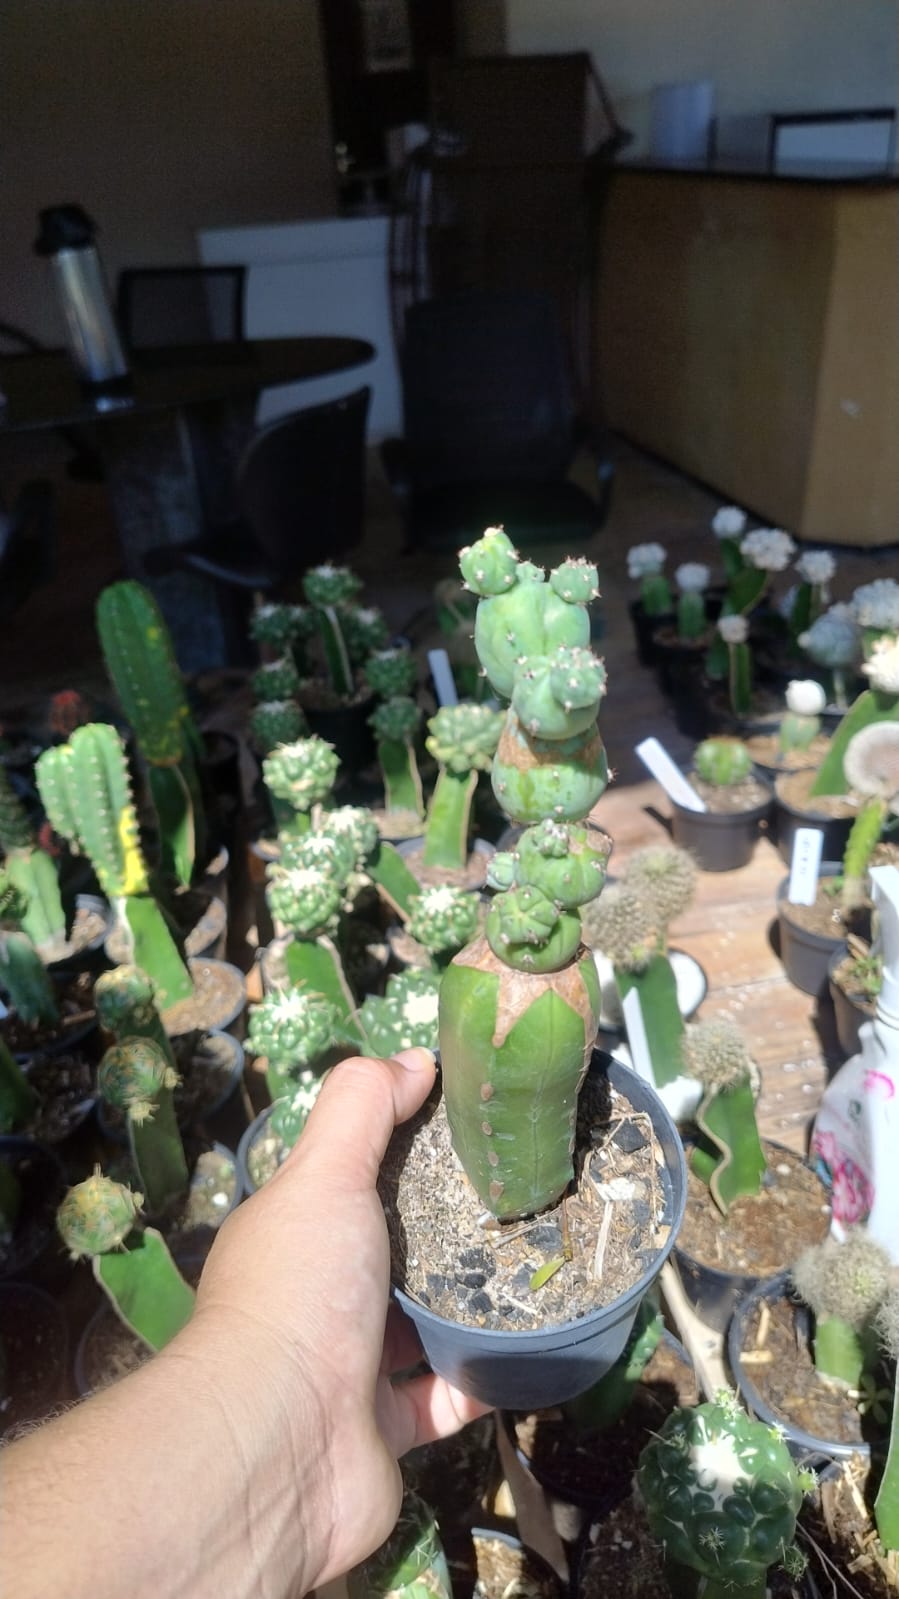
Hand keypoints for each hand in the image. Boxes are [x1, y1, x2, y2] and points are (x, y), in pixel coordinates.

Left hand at [189, 1048, 489, 1593]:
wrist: (282, 1446)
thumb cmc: (300, 1290)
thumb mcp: (325, 1173)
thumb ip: (363, 1108)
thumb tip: (413, 1058)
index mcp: (296, 1232)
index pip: (353, 1176)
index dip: (406, 1148)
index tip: (474, 1126)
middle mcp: (318, 1296)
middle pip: (394, 1251)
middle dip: (448, 1229)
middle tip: (523, 1198)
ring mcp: (351, 1368)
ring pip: (423, 1324)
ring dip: (472, 1301)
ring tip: (538, 1262)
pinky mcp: (388, 1430)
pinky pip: (447, 1394)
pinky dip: (484, 1374)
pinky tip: (531, 1343)